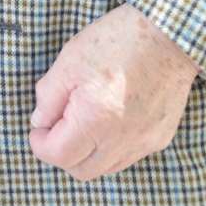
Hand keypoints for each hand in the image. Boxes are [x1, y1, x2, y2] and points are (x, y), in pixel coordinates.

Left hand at [29, 3, 198, 180]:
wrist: (167, 34)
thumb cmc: (115, 41)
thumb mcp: (68, 61)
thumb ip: (48, 97)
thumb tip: (40, 121)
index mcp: (96, 120)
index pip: (59, 156)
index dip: (40, 144)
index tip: (38, 129)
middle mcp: (122, 141)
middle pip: (82, 171)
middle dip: (62, 153)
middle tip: (56, 126)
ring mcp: (145, 143)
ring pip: (106, 168)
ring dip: (87, 153)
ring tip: (82, 120)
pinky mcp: (160, 138)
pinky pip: (128, 157)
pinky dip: (111, 147)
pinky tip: (107, 120)